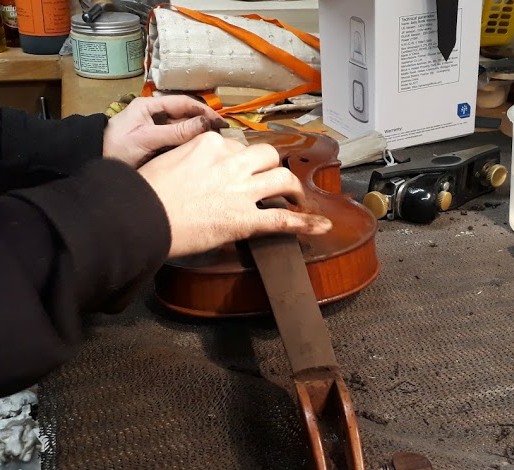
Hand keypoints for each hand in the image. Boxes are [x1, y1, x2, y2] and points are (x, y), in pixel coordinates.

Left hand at [102, 95, 227, 167]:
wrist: (96, 162)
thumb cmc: (116, 147)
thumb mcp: (147, 138)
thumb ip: (175, 132)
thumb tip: (204, 125)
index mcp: (151, 106)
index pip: (184, 104)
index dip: (204, 112)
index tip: (221, 122)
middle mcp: (155, 115)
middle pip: (185, 116)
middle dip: (204, 124)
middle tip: (223, 135)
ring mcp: (156, 130)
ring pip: (183, 130)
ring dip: (198, 136)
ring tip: (215, 144)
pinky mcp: (156, 145)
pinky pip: (176, 143)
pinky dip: (189, 146)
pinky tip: (200, 152)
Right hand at [138, 131, 332, 257]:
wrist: (138, 217)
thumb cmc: (144, 193)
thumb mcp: (166, 161)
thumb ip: (189, 157)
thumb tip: (197, 167)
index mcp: (209, 144)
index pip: (238, 145)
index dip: (244, 160)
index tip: (242, 170)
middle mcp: (230, 161)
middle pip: (267, 156)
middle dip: (272, 167)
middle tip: (273, 180)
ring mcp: (240, 190)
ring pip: (282, 179)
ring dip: (292, 189)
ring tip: (295, 199)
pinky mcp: (244, 219)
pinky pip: (283, 220)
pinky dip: (305, 224)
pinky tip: (321, 227)